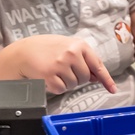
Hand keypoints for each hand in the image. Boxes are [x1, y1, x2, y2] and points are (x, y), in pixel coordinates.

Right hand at [0, 35, 116, 94]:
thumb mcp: (67, 47)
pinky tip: (49, 77)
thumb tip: (97, 77)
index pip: (97, 64)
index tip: (112, 89)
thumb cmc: (45, 49)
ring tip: (54, 71)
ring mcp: (61, 65)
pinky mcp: (50, 76)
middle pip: (85, 78)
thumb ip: (83, 59)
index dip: (106, 79)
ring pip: (73, 85)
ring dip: (65, 82)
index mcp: (79, 45)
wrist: (22, 52)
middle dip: (77, 78)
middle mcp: (72, 54)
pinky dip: (56, 87)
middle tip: (64, 70)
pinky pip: (61, 89)